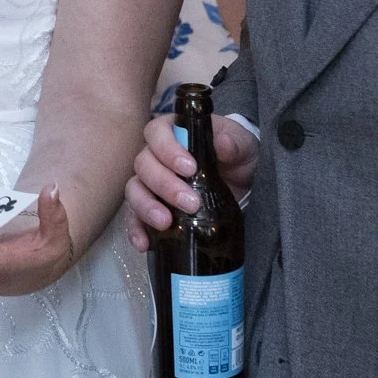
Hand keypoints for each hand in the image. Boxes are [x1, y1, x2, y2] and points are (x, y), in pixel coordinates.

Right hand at [126, 114, 257, 252]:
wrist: (240, 183)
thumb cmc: (236, 155)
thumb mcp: (243, 145)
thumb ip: (234, 142)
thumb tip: (222, 143)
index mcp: (173, 133)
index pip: (157, 133)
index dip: (167, 149)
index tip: (189, 168)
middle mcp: (155, 156)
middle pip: (144, 164)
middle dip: (164, 184)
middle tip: (190, 203)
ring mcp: (150, 183)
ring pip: (134, 190)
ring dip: (146, 206)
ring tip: (165, 223)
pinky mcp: (152, 208)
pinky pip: (134, 218)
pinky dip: (136, 229)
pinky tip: (144, 244)